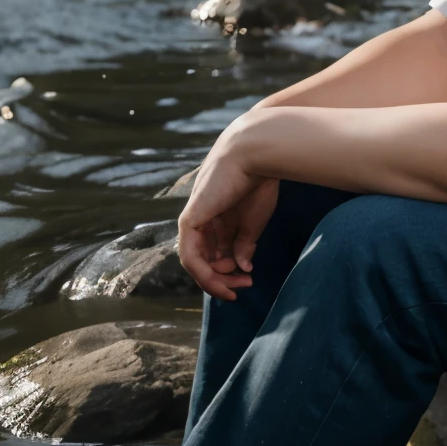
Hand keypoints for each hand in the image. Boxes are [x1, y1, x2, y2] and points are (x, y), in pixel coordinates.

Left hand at [176, 127, 279, 301]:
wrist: (253, 157)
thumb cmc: (257, 183)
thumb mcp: (253, 222)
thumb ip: (244, 244)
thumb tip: (243, 267)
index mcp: (220, 219)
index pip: (217, 253)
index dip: (230, 271)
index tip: (249, 279)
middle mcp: (205, 221)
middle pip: (206, 260)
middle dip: (224, 278)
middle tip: (242, 287)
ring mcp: (195, 221)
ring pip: (196, 261)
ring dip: (214, 279)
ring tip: (233, 287)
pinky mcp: (189, 221)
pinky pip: (190, 255)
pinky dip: (202, 272)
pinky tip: (219, 279)